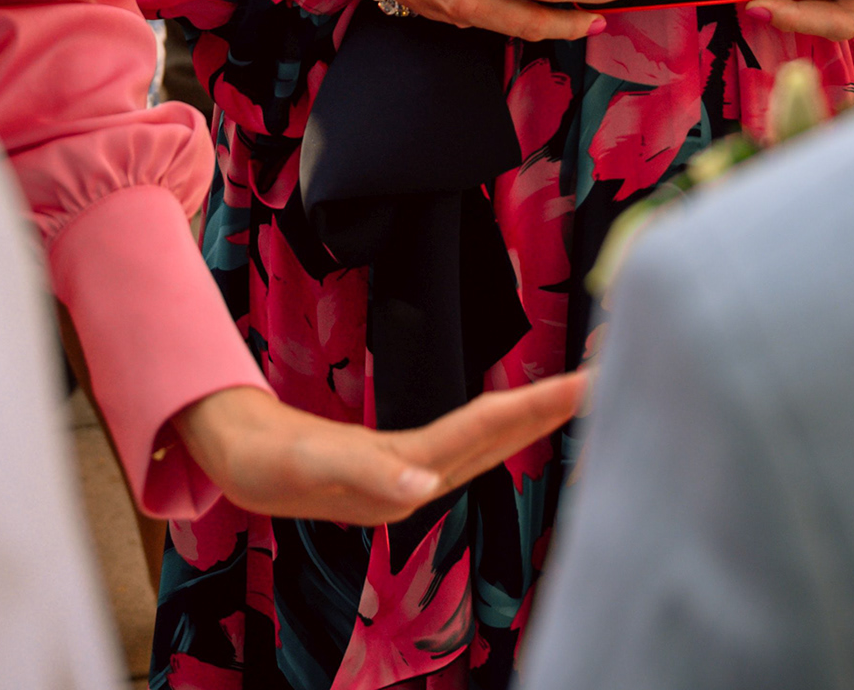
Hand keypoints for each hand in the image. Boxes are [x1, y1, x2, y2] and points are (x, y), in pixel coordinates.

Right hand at [173, 374, 588, 523]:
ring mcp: (419, 471)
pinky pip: (473, 436)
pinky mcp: (409, 460)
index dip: (535, 407)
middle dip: (558, 407)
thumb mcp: (304, 463)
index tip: (586, 384)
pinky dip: (509, 418)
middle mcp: (424, 477)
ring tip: (587, 383)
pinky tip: (531, 409)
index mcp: (407, 476)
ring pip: (493, 437)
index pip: (483, 432)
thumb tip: (422, 485)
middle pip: (502, 436)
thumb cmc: (266, 460)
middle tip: (614, 368)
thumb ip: (364, 474)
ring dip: (541, 412)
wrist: (239, 464)